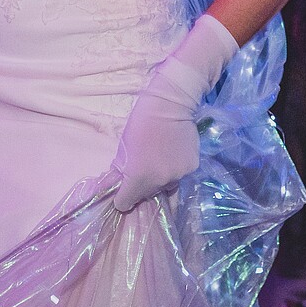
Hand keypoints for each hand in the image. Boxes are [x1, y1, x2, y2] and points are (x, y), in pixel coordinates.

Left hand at [112, 15, 236, 211]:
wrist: (171, 103)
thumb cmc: (142, 121)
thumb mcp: (124, 146)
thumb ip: (120, 170)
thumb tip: (114, 186)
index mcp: (138, 177)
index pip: (124, 203)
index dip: (122, 198)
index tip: (122, 191)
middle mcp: (159, 182)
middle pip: (147, 195)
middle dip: (142, 186)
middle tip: (142, 167)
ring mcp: (178, 175)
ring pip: (165, 186)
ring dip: (160, 178)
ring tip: (158, 158)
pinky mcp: (191, 168)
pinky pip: (179, 176)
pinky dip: (174, 169)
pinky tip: (172, 153)